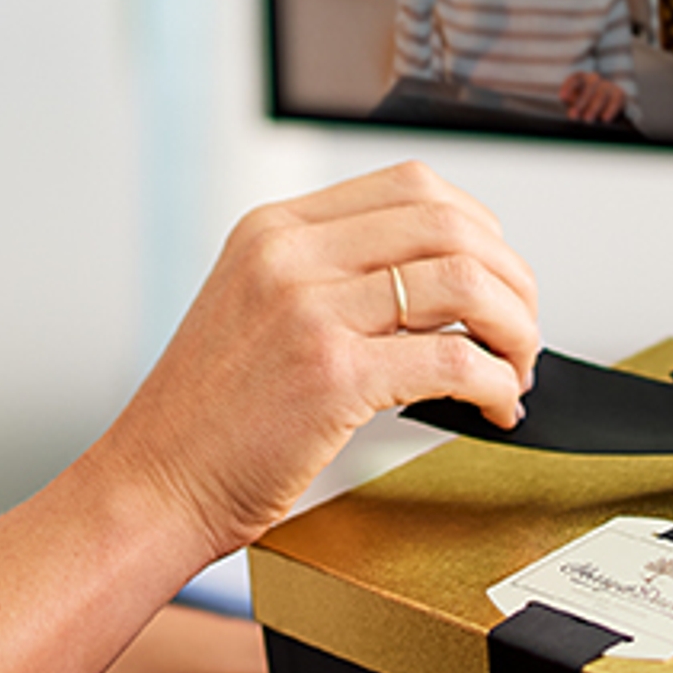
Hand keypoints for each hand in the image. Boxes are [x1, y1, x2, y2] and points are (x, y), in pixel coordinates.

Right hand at [91, 163, 537, 560]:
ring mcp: (308, 310)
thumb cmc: (206, 419)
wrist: (151, 486)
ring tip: (514, 370)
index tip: (495, 274)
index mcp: (273, 229)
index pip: (412, 185)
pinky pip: (453, 359)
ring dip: (515, 329)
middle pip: (451, 223)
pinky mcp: (330, 374)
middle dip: (511, 277)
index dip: (478, 227)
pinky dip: (496, 385)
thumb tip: (440, 282)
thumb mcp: (253, 309)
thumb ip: (329, 278)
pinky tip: (494, 406)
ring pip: (464, 282)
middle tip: (520, 330)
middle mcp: (290, 255)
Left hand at [557, 70, 626, 125]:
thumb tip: (572, 114)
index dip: (568, 87)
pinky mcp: (619, 94)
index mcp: (582, 78)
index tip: (563, 97)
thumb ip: (573, 105)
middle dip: (580, 102)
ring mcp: (608, 86)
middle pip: (588, 88)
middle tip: (574, 115)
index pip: (575, 79)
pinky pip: (615, 102)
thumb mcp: (576, 101)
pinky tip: (605, 119)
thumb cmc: (586, 102)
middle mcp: (595, 80)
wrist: (608, 102)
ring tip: (587, 119)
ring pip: (601, 95)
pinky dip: (610, 110)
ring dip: (593, 108)